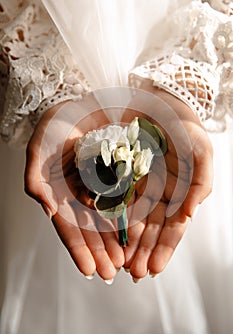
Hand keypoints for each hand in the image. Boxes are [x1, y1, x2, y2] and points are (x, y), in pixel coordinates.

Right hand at [25, 96, 123, 281]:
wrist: (78, 105)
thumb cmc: (54, 126)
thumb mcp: (39, 150)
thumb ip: (36, 180)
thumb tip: (48, 210)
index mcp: (60, 193)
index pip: (68, 227)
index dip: (78, 250)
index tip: (89, 271)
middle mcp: (79, 194)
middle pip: (90, 229)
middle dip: (101, 252)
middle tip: (113, 273)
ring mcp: (98, 186)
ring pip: (108, 219)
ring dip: (116, 241)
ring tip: (126, 261)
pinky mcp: (116, 175)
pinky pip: (124, 198)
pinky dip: (129, 216)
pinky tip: (137, 231)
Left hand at [121, 84, 212, 279]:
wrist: (161, 105)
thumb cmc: (185, 129)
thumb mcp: (201, 153)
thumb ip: (200, 183)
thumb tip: (190, 213)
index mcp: (180, 194)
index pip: (173, 227)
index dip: (164, 248)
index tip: (154, 269)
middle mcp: (160, 194)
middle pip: (152, 229)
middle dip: (144, 252)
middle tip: (134, 274)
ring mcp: (141, 186)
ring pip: (135, 219)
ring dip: (129, 242)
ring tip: (121, 263)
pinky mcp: (124, 176)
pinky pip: (117, 199)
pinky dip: (114, 217)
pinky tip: (109, 233)